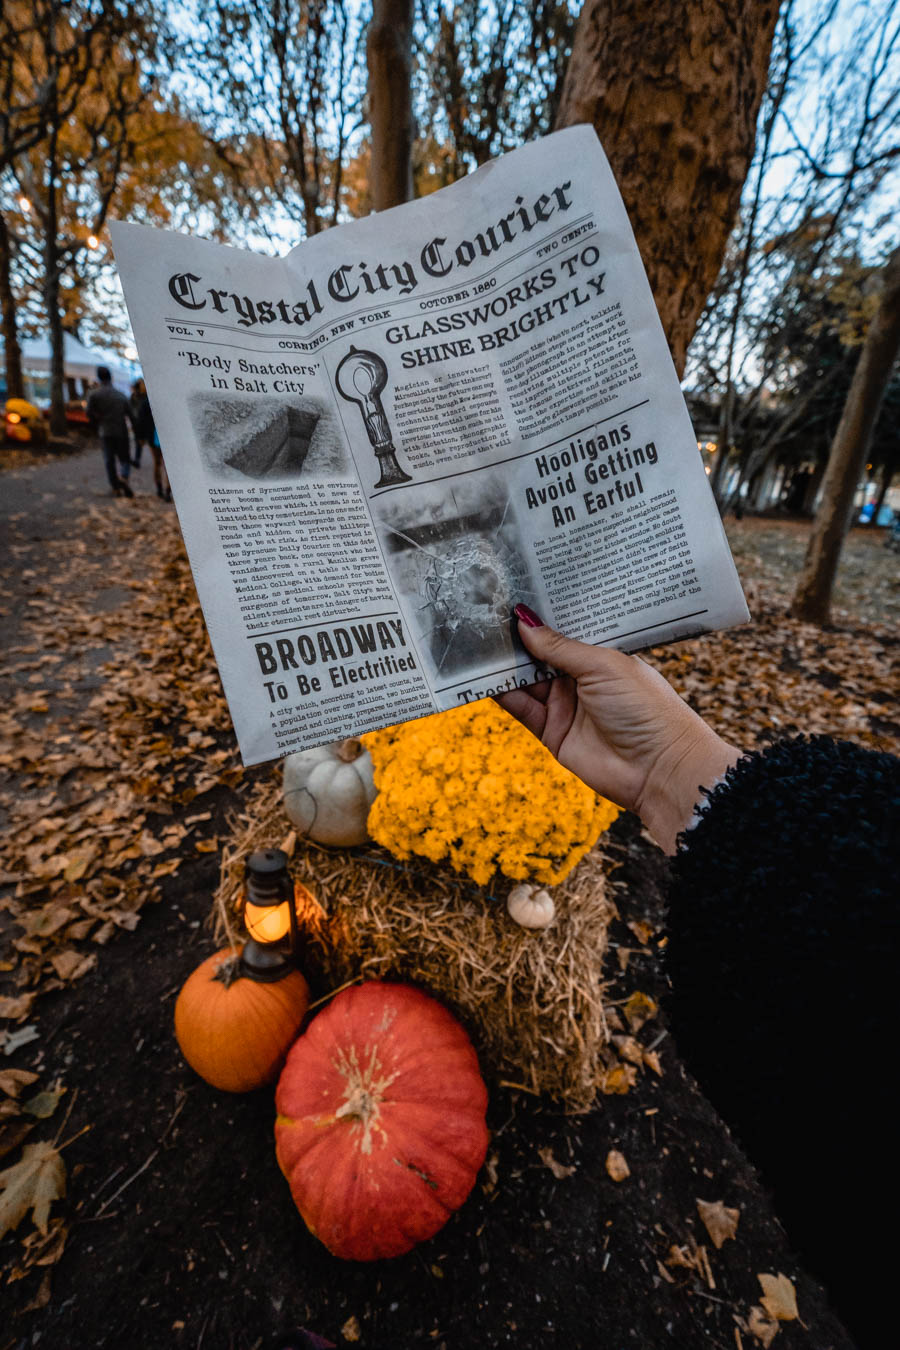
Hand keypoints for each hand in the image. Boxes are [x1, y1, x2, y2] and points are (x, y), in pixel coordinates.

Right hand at [495, 607, 741, 853]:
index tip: (510, 598)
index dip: (539, 619)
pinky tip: (483, 677)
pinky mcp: (553, 732)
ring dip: (504, 666)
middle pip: (539, 656)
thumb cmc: (644, 707)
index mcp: (600, 656)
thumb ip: (558, 647)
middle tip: (483, 616)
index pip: (563, 632)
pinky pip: (522, 709)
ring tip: (475, 643)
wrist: (657, 768)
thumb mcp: (601, 666)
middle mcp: (581, 679)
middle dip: (515, 641)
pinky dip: (503, 695)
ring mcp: (566, 706)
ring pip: (525, 681)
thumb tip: (523, 620)